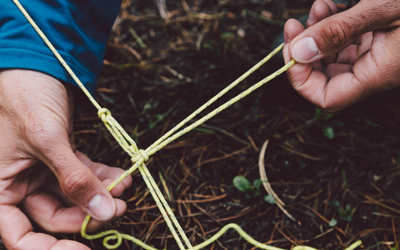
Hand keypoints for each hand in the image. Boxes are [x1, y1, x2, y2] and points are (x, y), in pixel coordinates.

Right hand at [0, 70, 131, 249]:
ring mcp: (41, 172)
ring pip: (73, 197)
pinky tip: (122, 176)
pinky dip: (102, 176)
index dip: (49, 248)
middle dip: (87, 214)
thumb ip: (74, 179)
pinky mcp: (61, 159)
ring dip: (100, 194)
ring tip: (124, 189)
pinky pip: (83, 175)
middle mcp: (18, 185)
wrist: (36, 65)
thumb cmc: (25, 98)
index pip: (19, 236)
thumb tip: (102, 212)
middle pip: (55, 217)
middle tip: (117, 209)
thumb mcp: (47, 141)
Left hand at [283, 0, 399, 111]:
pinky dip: (333, 27)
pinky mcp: (381, 40)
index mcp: (380, 73)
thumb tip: (299, 52)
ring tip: (317, 8)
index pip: (328, 98)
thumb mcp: (381, 7)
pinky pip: (348, 43)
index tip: (290, 51)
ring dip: (317, 34)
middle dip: (304, 51)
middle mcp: (377, 70)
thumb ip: (338, 31)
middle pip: (326, 77)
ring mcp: (378, 56)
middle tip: (294, 26)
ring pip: (334, 57)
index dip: (302, 80)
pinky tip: (328, 7)